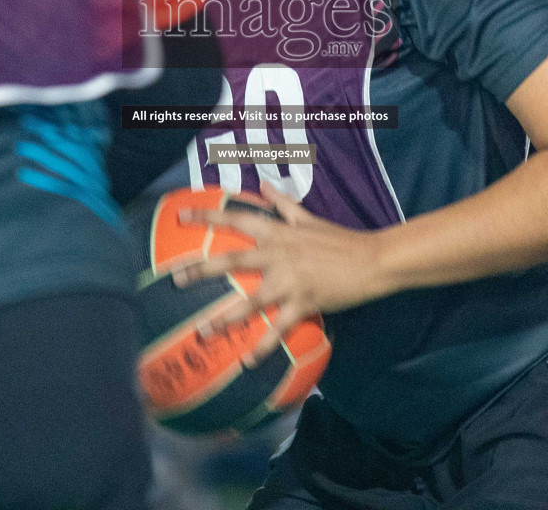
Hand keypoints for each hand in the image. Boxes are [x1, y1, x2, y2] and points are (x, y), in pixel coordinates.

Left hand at [173, 182, 391, 364]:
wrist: (372, 260)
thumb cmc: (339, 239)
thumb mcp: (309, 217)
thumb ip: (282, 203)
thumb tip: (263, 186)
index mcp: (278, 231)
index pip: (236, 219)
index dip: (206, 216)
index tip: (180, 215)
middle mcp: (279, 254)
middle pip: (232, 261)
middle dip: (201, 270)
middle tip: (175, 279)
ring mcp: (291, 281)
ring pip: (251, 301)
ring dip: (224, 317)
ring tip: (201, 331)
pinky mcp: (304, 303)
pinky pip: (279, 327)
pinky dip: (263, 345)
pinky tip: (247, 361)